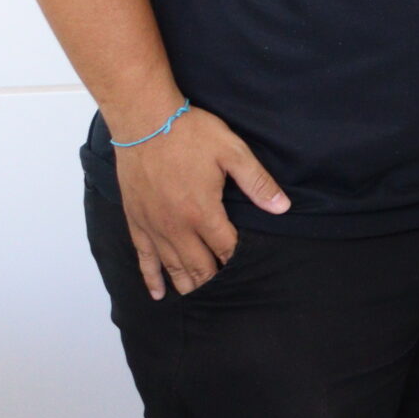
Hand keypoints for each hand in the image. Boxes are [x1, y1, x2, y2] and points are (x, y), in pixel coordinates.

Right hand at [112, 104, 287, 299]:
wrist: (145, 122)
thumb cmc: (190, 133)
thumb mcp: (232, 152)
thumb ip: (257, 182)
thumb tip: (282, 207)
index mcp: (203, 212)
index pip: (225, 249)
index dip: (238, 261)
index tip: (249, 270)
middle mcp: (176, 227)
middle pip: (199, 266)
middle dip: (214, 278)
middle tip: (228, 289)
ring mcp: (153, 226)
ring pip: (173, 267)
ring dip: (187, 283)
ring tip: (199, 296)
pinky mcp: (136, 221)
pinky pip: (143, 258)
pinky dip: (151, 278)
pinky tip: (157, 293)